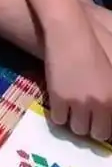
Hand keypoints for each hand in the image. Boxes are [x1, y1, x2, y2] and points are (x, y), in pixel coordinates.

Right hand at [45, 26, 111, 142]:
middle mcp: (103, 104)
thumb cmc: (95, 47)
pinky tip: (59, 105)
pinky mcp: (60, 99)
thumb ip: (110, 96)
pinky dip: (59, 116)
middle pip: (98, 133)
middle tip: (86, 118)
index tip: (100, 123)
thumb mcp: (111, 74)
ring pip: (78, 129)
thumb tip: (107, 113)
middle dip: (92, 128)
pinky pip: (59, 120)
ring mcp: (80, 103)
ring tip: (72, 112)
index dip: (106, 126)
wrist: (69, 34)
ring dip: (75, 123)